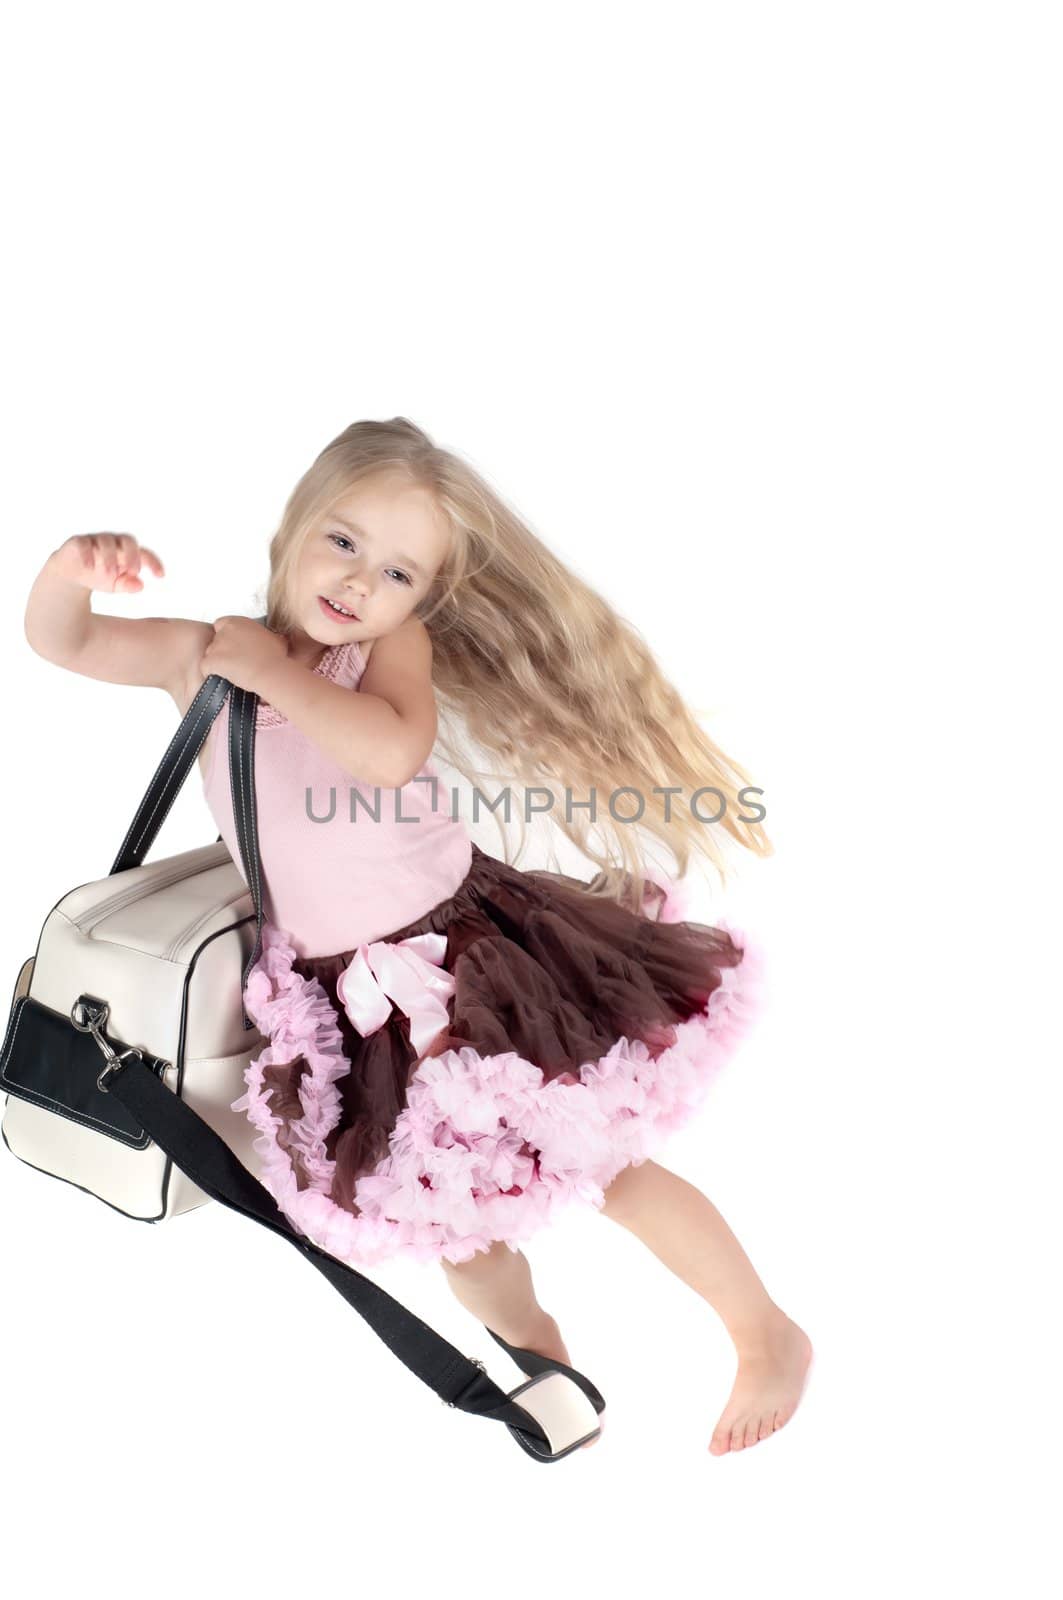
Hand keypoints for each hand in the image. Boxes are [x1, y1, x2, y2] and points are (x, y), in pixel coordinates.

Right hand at [49, 533, 164, 593]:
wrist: (71, 576)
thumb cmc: (99, 576)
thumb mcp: (115, 585)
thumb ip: (127, 585)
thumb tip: (140, 585)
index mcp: (126, 552)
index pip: (144, 553)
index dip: (153, 562)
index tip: (160, 576)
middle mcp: (113, 543)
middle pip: (127, 540)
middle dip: (132, 555)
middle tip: (134, 571)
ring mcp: (95, 540)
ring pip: (106, 541)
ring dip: (110, 557)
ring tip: (110, 574)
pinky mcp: (78, 542)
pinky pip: (83, 543)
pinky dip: (87, 554)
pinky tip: (90, 567)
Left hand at [200, 615, 290, 692]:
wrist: (270, 671)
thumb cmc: (276, 657)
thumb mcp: (276, 638)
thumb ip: (267, 635)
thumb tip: (274, 638)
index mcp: (237, 622)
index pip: (221, 625)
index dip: (226, 636)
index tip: (234, 645)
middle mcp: (224, 631)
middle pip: (215, 640)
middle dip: (222, 650)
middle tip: (234, 660)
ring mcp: (216, 646)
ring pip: (210, 654)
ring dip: (217, 662)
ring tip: (231, 671)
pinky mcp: (211, 661)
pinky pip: (205, 667)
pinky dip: (211, 673)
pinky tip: (222, 677)